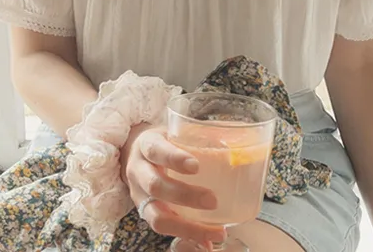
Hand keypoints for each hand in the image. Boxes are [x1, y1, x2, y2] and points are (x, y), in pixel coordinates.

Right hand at [120, 124, 225, 245]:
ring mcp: (139, 195)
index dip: (174, 159)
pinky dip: (186, 235)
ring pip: (156, 216)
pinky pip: (163, 228)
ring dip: (188, 227)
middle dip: (185, 196)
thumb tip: (239, 141)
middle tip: (213, 201)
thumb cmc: (165, 141)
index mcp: (146, 145)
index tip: (196, 166)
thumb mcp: (176, 132)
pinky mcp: (145, 212)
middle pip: (156, 186)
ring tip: (216, 231)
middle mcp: (138, 171)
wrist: (134, 152)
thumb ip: (202, 135)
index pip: (157, 150)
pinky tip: (206, 240)